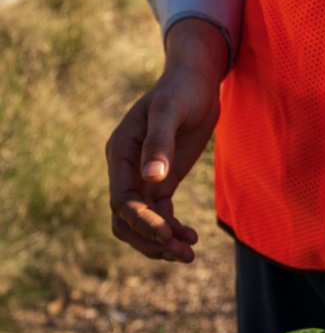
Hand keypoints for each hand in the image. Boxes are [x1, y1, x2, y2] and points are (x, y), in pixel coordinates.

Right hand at [106, 18, 228, 261]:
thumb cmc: (181, 89)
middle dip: (150, 240)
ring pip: (142, 223)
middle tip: (181, 252)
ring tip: (189, 253)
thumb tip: (151, 178)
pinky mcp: (162, 181)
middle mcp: (126, 169)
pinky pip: (160, 214)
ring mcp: (143, 177)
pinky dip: (172, 229)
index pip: (122, 200)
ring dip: (161, 242)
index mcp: (120, 152)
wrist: (197, 79)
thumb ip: (159, 142)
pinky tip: (191, 238)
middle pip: (126, 220)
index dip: (141, 221)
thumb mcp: (170, 110)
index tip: (166, 234)